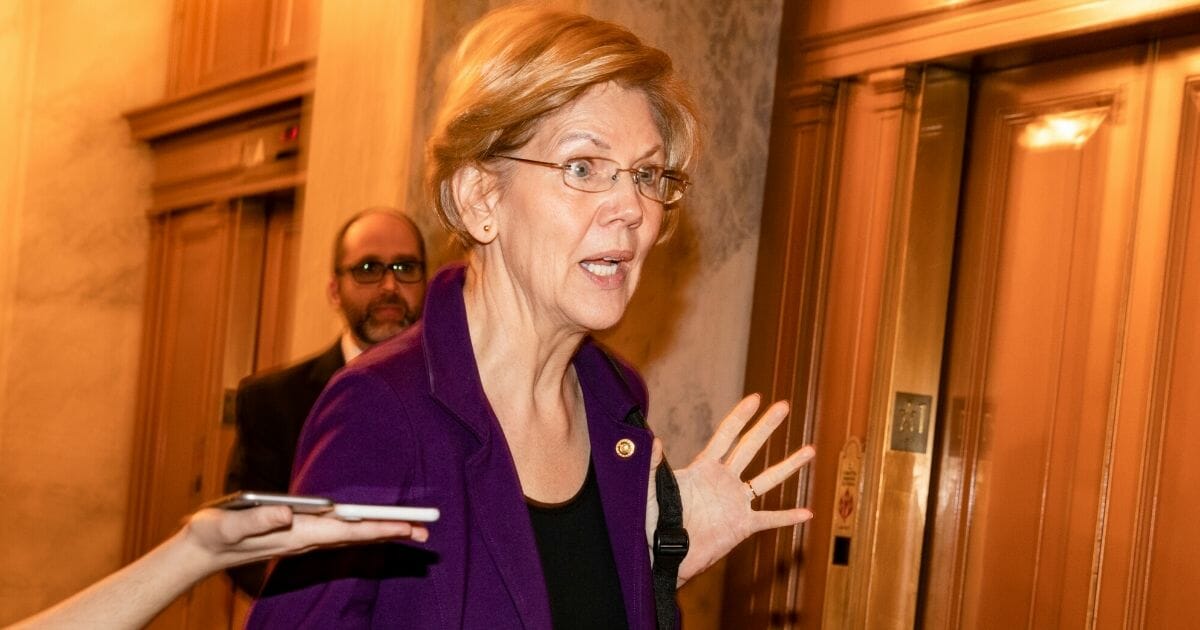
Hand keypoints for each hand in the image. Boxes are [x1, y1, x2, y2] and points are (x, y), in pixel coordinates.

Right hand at [181, 505, 428, 571]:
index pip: (346, 532)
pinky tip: (371, 527)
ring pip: (350, 535)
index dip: (378, 529)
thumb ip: (257, 519)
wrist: (199, 552)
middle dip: (391, 532)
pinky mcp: (297, 535)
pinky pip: (337, 533)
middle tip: (426, 530)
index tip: (407, 527)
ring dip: (380, 531)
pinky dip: (360, 529)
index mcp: (296, 535)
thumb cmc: (213, 534)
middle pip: (356, 535)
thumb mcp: (228, 524)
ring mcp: (302, 539)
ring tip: (411, 529)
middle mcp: (305, 540)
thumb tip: (289, 514)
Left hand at [647, 394, 814, 583]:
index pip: (726, 436)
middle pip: (750, 447)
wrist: (663, 553)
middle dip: (766, 426)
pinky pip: (769, 519)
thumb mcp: (649, 488)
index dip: (740, 417)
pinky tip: (806, 512)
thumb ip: (651, 465)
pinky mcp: (741, 525)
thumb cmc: (651, 520)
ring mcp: (735, 502)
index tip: (755, 398)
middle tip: (783, 406)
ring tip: (810, 450)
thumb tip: (652, 441)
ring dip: (789, 465)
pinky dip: (787, 516)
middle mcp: (724, 480)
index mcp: (704, 468)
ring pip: (767, 479)